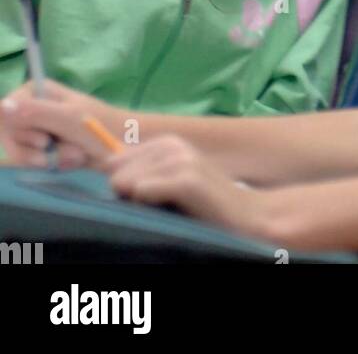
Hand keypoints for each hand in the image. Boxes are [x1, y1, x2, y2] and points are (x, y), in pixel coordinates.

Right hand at [0, 79, 114, 168]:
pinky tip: (72, 160)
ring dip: (50, 158)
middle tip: (65, 146)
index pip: (4, 113)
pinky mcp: (45, 148)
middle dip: (38, 149)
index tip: (42, 138)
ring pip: (21, 152)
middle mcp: (34, 107)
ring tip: (75, 153)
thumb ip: (35, 112)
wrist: (127, 149)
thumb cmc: (103, 128)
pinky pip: (34, 163)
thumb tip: (0, 105)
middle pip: (10, 136)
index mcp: (37, 91)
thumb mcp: (69, 120)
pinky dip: (53, 165)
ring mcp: (39, 128)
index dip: (19, 131)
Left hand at [106, 136, 266, 237]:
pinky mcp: (187, 179)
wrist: (248, 218)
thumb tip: (106, 175)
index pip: (113, 161)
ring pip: (125, 183)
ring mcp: (180, 159)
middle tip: (157, 210)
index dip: (116, 184)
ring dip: (140, 205)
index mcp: (166, 144)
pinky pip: (142, 191)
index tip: (130, 200)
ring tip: (166, 212)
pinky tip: (172, 211)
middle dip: (125, 196)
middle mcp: (172, 144)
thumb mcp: (170, 186)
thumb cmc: (204, 207)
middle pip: (115, 174)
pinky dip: (149, 206)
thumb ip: (141, 176)